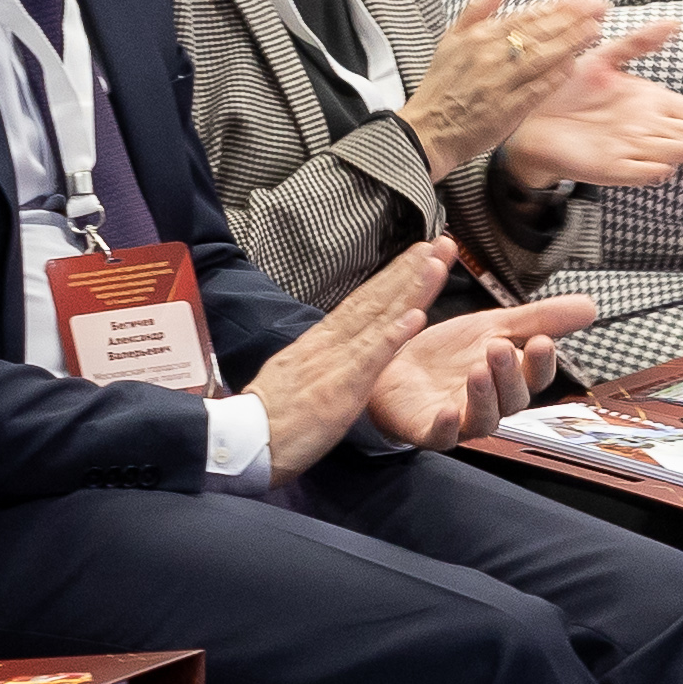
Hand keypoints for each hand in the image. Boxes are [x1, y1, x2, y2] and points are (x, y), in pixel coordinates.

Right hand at [248, 242, 456, 475]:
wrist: (243, 440)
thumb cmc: (269, 417)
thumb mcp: (294, 374)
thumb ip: (317, 357)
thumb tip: (329, 347)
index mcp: (321, 340)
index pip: (362, 300)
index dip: (391, 276)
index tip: (416, 255)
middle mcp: (330, 342)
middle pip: (376, 299)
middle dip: (409, 270)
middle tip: (439, 243)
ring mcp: (336, 361)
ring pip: (378, 317)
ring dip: (410, 289)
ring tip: (435, 264)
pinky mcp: (340, 387)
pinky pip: (371, 358)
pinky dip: (394, 335)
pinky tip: (417, 316)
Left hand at [368, 286, 601, 451]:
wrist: (390, 363)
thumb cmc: (446, 352)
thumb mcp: (492, 325)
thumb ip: (538, 319)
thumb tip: (592, 307)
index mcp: (508, 379)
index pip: (536, 376)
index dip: (542, 362)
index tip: (543, 340)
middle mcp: (489, 403)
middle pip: (512, 399)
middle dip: (510, 374)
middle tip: (499, 347)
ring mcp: (459, 420)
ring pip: (483, 419)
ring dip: (484, 396)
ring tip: (477, 370)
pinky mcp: (427, 430)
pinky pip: (441, 437)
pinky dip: (447, 427)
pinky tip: (448, 410)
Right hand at [401, 0, 609, 175]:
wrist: (427, 130)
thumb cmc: (442, 86)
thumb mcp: (451, 38)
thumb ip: (478, 8)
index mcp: (479, 36)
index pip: (526, 15)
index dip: (557, 6)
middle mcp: (490, 55)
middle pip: (540, 31)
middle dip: (573, 17)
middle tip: (600, 6)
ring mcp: (499, 82)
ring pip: (542, 55)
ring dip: (571, 41)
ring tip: (595, 29)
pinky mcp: (505, 109)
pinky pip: (536, 88)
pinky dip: (555, 75)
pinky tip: (574, 64)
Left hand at [497, 19, 682, 188]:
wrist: (534, 115)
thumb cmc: (571, 87)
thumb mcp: (607, 57)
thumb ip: (640, 42)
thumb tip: (675, 23)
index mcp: (649, 102)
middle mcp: (644, 127)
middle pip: (682, 133)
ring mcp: (628, 149)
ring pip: (662, 151)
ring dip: (682, 151)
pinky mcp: (608, 167)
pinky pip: (631, 171)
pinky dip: (646, 171)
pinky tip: (662, 169)